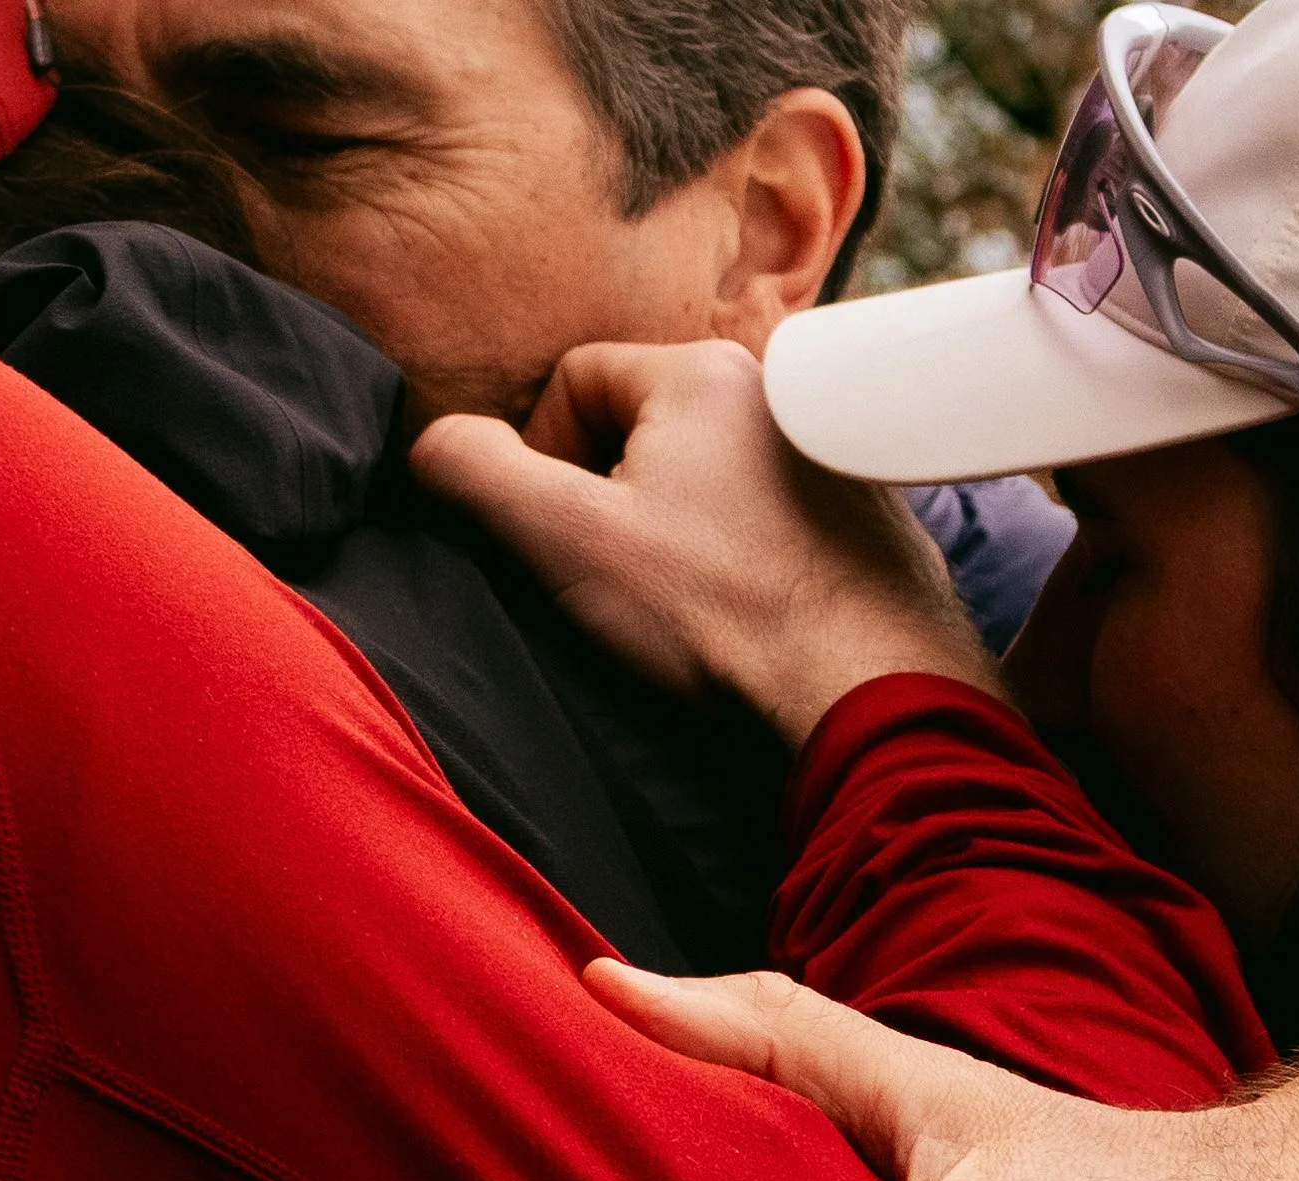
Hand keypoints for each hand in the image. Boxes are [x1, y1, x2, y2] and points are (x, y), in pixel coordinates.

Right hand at [412, 339, 994, 748]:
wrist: (866, 691)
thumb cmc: (718, 617)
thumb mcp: (562, 541)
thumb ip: (473, 474)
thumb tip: (433, 446)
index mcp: (702, 372)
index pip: (574, 380)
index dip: (541, 461)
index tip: (562, 543)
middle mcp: (777, 389)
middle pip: (642, 427)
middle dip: (610, 501)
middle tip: (619, 587)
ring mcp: (828, 450)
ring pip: (705, 477)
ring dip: (672, 534)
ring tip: (685, 610)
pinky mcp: (863, 514)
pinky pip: (766, 516)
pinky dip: (738, 559)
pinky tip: (743, 617)